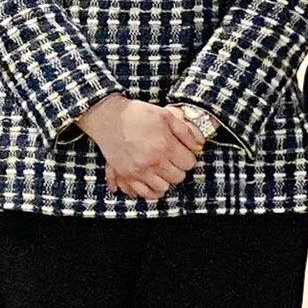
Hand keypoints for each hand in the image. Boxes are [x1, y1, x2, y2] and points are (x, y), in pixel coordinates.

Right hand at [79, 94, 203, 201]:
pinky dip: (149, 190)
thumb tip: (199, 147)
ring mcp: (138, 171)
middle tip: (171, 159)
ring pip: (163, 188)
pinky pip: (143, 193)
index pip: (189, 163)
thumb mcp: (166, 115)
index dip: (188, 157)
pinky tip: (151, 181)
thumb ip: (185, 132)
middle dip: (178, 168)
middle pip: (178, 178)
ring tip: (161, 169)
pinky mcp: (126, 175)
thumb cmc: (137, 114)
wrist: (108, 117)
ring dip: (165, 179)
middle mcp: (153, 161)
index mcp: (164, 145)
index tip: (181, 152)